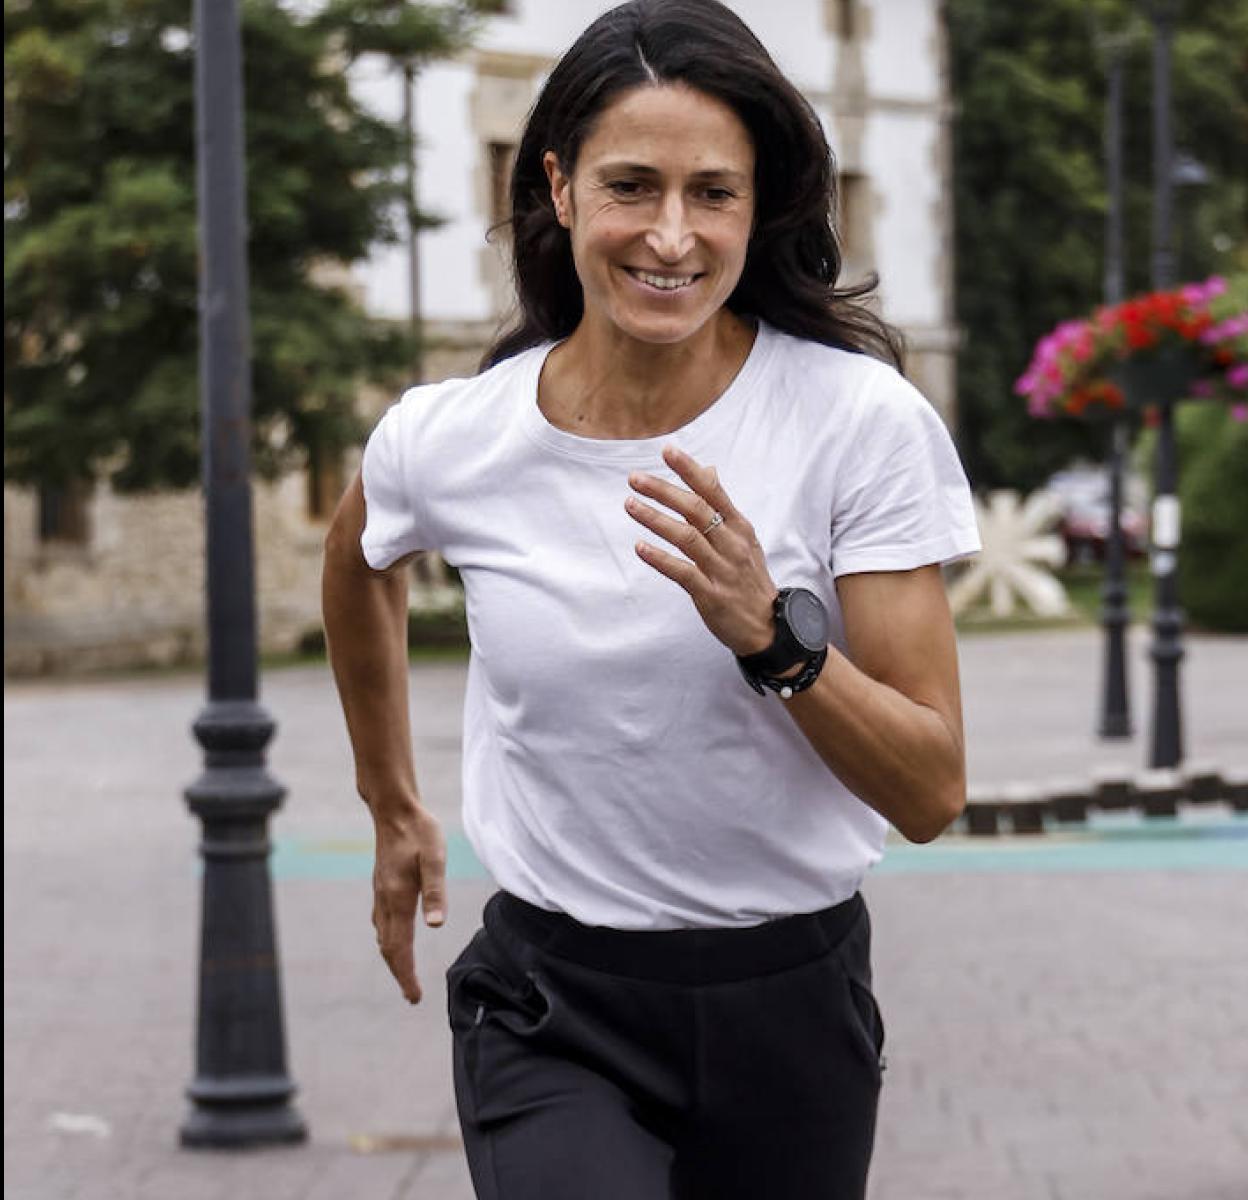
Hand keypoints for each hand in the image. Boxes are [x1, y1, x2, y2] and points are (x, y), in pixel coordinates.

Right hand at [370, 804, 446, 1003]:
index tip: (414, 997)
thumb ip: (436, 891)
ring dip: (393, 957)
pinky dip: (389, 939)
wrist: (394, 809)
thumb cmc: (419, 831)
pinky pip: (381, 921)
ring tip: (405, 973)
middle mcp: (385, 900)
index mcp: (398, 898)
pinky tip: (395, 937)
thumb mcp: (435, 858)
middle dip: (399, 972)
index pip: (399, 948)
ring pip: (383, 935)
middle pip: (388, 947)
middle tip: (411, 995)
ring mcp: (380, 892)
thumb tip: (435, 925)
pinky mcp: (382, 884)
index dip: (406, 975)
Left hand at [626, 445, 776, 654]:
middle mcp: (732, 545)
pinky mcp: (710, 594)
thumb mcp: (744, 539)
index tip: (667, 451)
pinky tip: (640, 547)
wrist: (768, 627)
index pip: (713, 491)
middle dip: (664, 491)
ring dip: (655, 519)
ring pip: (686, 537)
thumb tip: (709, 471)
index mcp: (740, 528)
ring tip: (630, 504)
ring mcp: (722, 570)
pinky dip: (660, 559)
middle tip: (635, 478)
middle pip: (695, 509)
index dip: (690, 470)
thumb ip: (723, 507)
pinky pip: (682, 572)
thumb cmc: (750, 579)